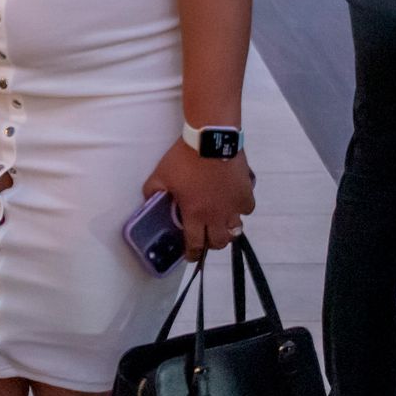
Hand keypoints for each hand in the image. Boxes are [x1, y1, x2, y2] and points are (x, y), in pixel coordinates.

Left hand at [143, 141, 255, 262]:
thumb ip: (152, 191)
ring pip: (235, 230)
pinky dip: (241, 210)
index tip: (190, 255)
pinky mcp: (246, 194)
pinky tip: (234, 203)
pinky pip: (247, 209)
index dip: (192, 253)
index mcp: (195, 214)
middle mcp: (216, 216)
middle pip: (218, 242)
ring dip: (226, 230)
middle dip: (210, 244)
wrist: (210, 139)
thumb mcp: (160, 174)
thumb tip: (149, 200)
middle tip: (205, 237)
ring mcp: (234, 206)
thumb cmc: (184, 158)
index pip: (195, 244)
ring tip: (221, 223)